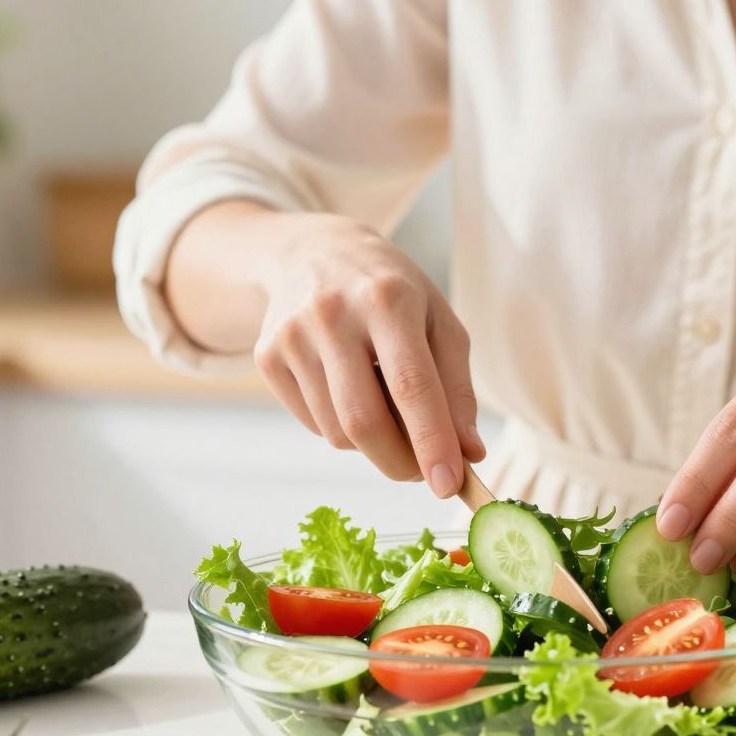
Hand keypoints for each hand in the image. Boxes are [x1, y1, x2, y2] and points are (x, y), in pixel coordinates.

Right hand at [250, 212, 484, 494]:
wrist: (312, 251)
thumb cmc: (391, 292)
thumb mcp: (438, 321)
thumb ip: (457, 388)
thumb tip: (469, 453)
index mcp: (388, 299)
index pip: (411, 385)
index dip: (431, 440)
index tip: (449, 485)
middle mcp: (333, 314)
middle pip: (364, 420)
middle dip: (400, 462)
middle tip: (423, 472)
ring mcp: (292, 336)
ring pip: (337, 432)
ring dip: (372, 444)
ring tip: (385, 406)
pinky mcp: (266, 355)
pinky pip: (312, 424)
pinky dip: (340, 427)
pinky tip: (348, 389)